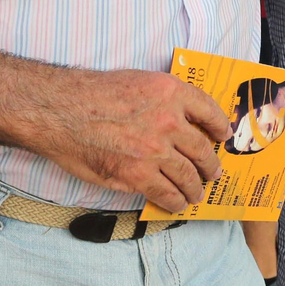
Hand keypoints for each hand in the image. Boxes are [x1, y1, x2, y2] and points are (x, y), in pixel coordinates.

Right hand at [27, 70, 229, 212]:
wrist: (61, 111)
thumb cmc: (92, 94)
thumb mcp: (138, 82)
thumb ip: (163, 99)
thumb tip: (181, 120)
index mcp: (171, 91)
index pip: (209, 110)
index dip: (220, 126)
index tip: (223, 135)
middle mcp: (169, 120)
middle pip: (202, 149)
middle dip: (211, 165)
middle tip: (214, 173)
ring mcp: (155, 149)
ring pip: (188, 175)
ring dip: (196, 188)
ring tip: (197, 193)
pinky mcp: (138, 174)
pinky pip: (167, 192)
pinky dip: (176, 200)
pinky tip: (178, 203)